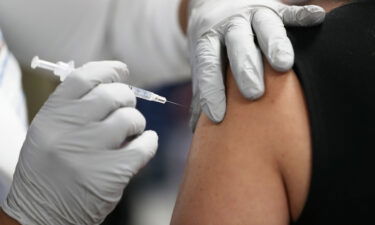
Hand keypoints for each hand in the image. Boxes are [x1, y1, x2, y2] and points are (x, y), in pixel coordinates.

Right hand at [1, 62, 157, 224]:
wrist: (41, 216)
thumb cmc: (49, 170)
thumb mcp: (49, 133)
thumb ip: (75, 108)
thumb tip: (113, 82)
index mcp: (51, 116)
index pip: (84, 77)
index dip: (108, 69)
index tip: (122, 71)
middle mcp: (69, 130)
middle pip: (113, 94)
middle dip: (127, 98)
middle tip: (127, 107)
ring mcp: (91, 152)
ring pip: (131, 118)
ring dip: (137, 122)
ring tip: (130, 132)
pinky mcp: (112, 173)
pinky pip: (145, 145)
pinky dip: (149, 142)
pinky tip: (143, 144)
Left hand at [188, 0, 324, 126]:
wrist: (216, 2)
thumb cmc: (213, 43)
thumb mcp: (202, 60)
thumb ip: (202, 89)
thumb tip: (196, 129)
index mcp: (208, 39)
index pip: (208, 65)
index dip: (211, 89)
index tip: (217, 116)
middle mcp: (230, 25)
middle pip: (237, 45)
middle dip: (246, 69)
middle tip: (253, 94)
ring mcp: (252, 14)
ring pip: (265, 26)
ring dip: (274, 44)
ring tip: (283, 65)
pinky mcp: (274, 8)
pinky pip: (289, 11)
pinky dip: (302, 15)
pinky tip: (317, 19)